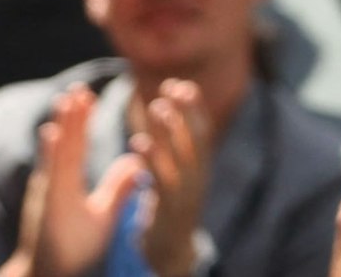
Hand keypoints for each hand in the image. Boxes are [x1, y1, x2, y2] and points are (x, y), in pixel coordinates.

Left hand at [12, 86, 145, 276]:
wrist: (40, 271)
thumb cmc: (75, 252)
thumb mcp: (102, 224)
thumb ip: (119, 191)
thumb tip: (138, 161)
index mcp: (63, 194)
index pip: (71, 151)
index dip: (75, 125)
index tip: (80, 100)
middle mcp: (48, 186)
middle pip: (60, 144)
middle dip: (69, 115)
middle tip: (76, 89)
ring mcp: (42, 188)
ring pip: (52, 149)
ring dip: (61, 122)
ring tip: (67, 99)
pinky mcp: (41, 192)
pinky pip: (49, 159)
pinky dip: (54, 141)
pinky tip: (54, 131)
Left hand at [135, 80, 210, 276]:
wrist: (170, 255)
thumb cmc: (168, 209)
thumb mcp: (177, 176)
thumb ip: (173, 149)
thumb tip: (165, 113)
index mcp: (200, 168)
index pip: (202, 130)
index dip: (194, 107)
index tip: (178, 85)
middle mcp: (199, 178)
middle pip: (198, 138)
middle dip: (187, 111)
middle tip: (171, 88)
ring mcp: (187, 195)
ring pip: (182, 156)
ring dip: (171, 130)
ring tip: (156, 108)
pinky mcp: (170, 211)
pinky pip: (163, 181)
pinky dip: (153, 160)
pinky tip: (138, 142)